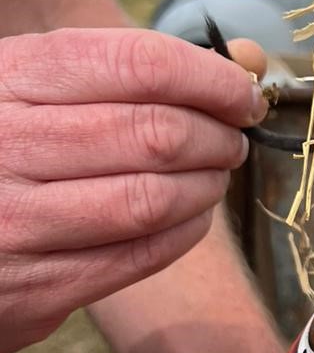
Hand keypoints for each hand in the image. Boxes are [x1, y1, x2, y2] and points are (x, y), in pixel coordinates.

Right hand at [0, 26, 268, 352]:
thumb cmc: (1, 144)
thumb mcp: (37, 84)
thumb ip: (135, 69)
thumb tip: (250, 63)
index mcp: (9, 77)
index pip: (139, 63)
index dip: (212, 78)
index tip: (244, 94)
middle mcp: (4, 145)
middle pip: (155, 133)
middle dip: (217, 136)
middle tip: (233, 138)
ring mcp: (13, 223)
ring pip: (152, 199)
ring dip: (206, 186)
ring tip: (214, 175)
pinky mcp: (31, 289)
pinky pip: (137, 256)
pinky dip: (184, 232)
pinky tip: (190, 214)